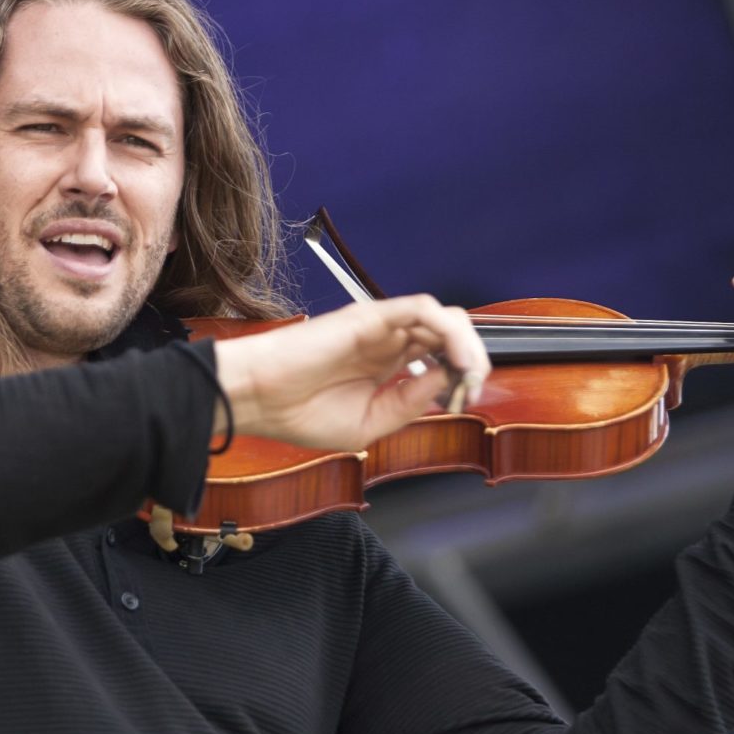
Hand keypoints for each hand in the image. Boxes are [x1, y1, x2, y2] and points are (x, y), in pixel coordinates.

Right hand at [212, 295, 490, 450]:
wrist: (259, 400)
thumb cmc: (299, 413)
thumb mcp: (370, 424)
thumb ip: (409, 403)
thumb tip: (448, 380)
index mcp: (388, 367)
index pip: (441, 358)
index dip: (463, 377)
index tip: (467, 401)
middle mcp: (388, 343)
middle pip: (448, 334)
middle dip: (474, 360)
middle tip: (474, 388)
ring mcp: (381, 327)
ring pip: (442, 318)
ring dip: (467, 344)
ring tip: (472, 374)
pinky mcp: (371, 316)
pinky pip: (422, 309)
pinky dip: (448, 330)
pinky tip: (456, 358)